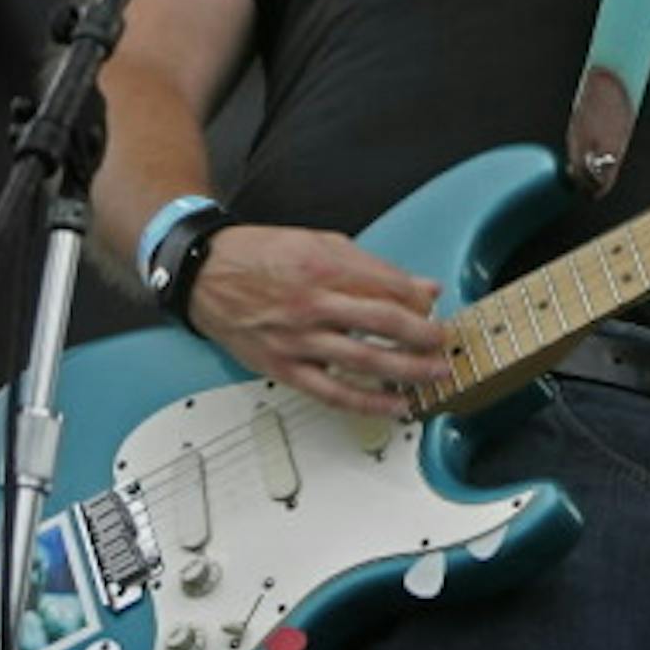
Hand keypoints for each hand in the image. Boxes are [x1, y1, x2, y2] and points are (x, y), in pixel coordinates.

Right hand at [186, 223, 452, 416]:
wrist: (204, 274)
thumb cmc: (261, 256)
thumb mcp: (321, 243)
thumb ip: (374, 267)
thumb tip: (422, 286)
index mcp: (325, 266)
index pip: (389, 286)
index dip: (420, 300)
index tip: (435, 307)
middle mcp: (313, 303)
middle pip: (384, 322)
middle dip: (424, 335)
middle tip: (444, 342)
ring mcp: (298, 339)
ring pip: (365, 360)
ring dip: (408, 370)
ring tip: (435, 374)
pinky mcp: (283, 367)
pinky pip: (333, 392)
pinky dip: (369, 403)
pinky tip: (397, 406)